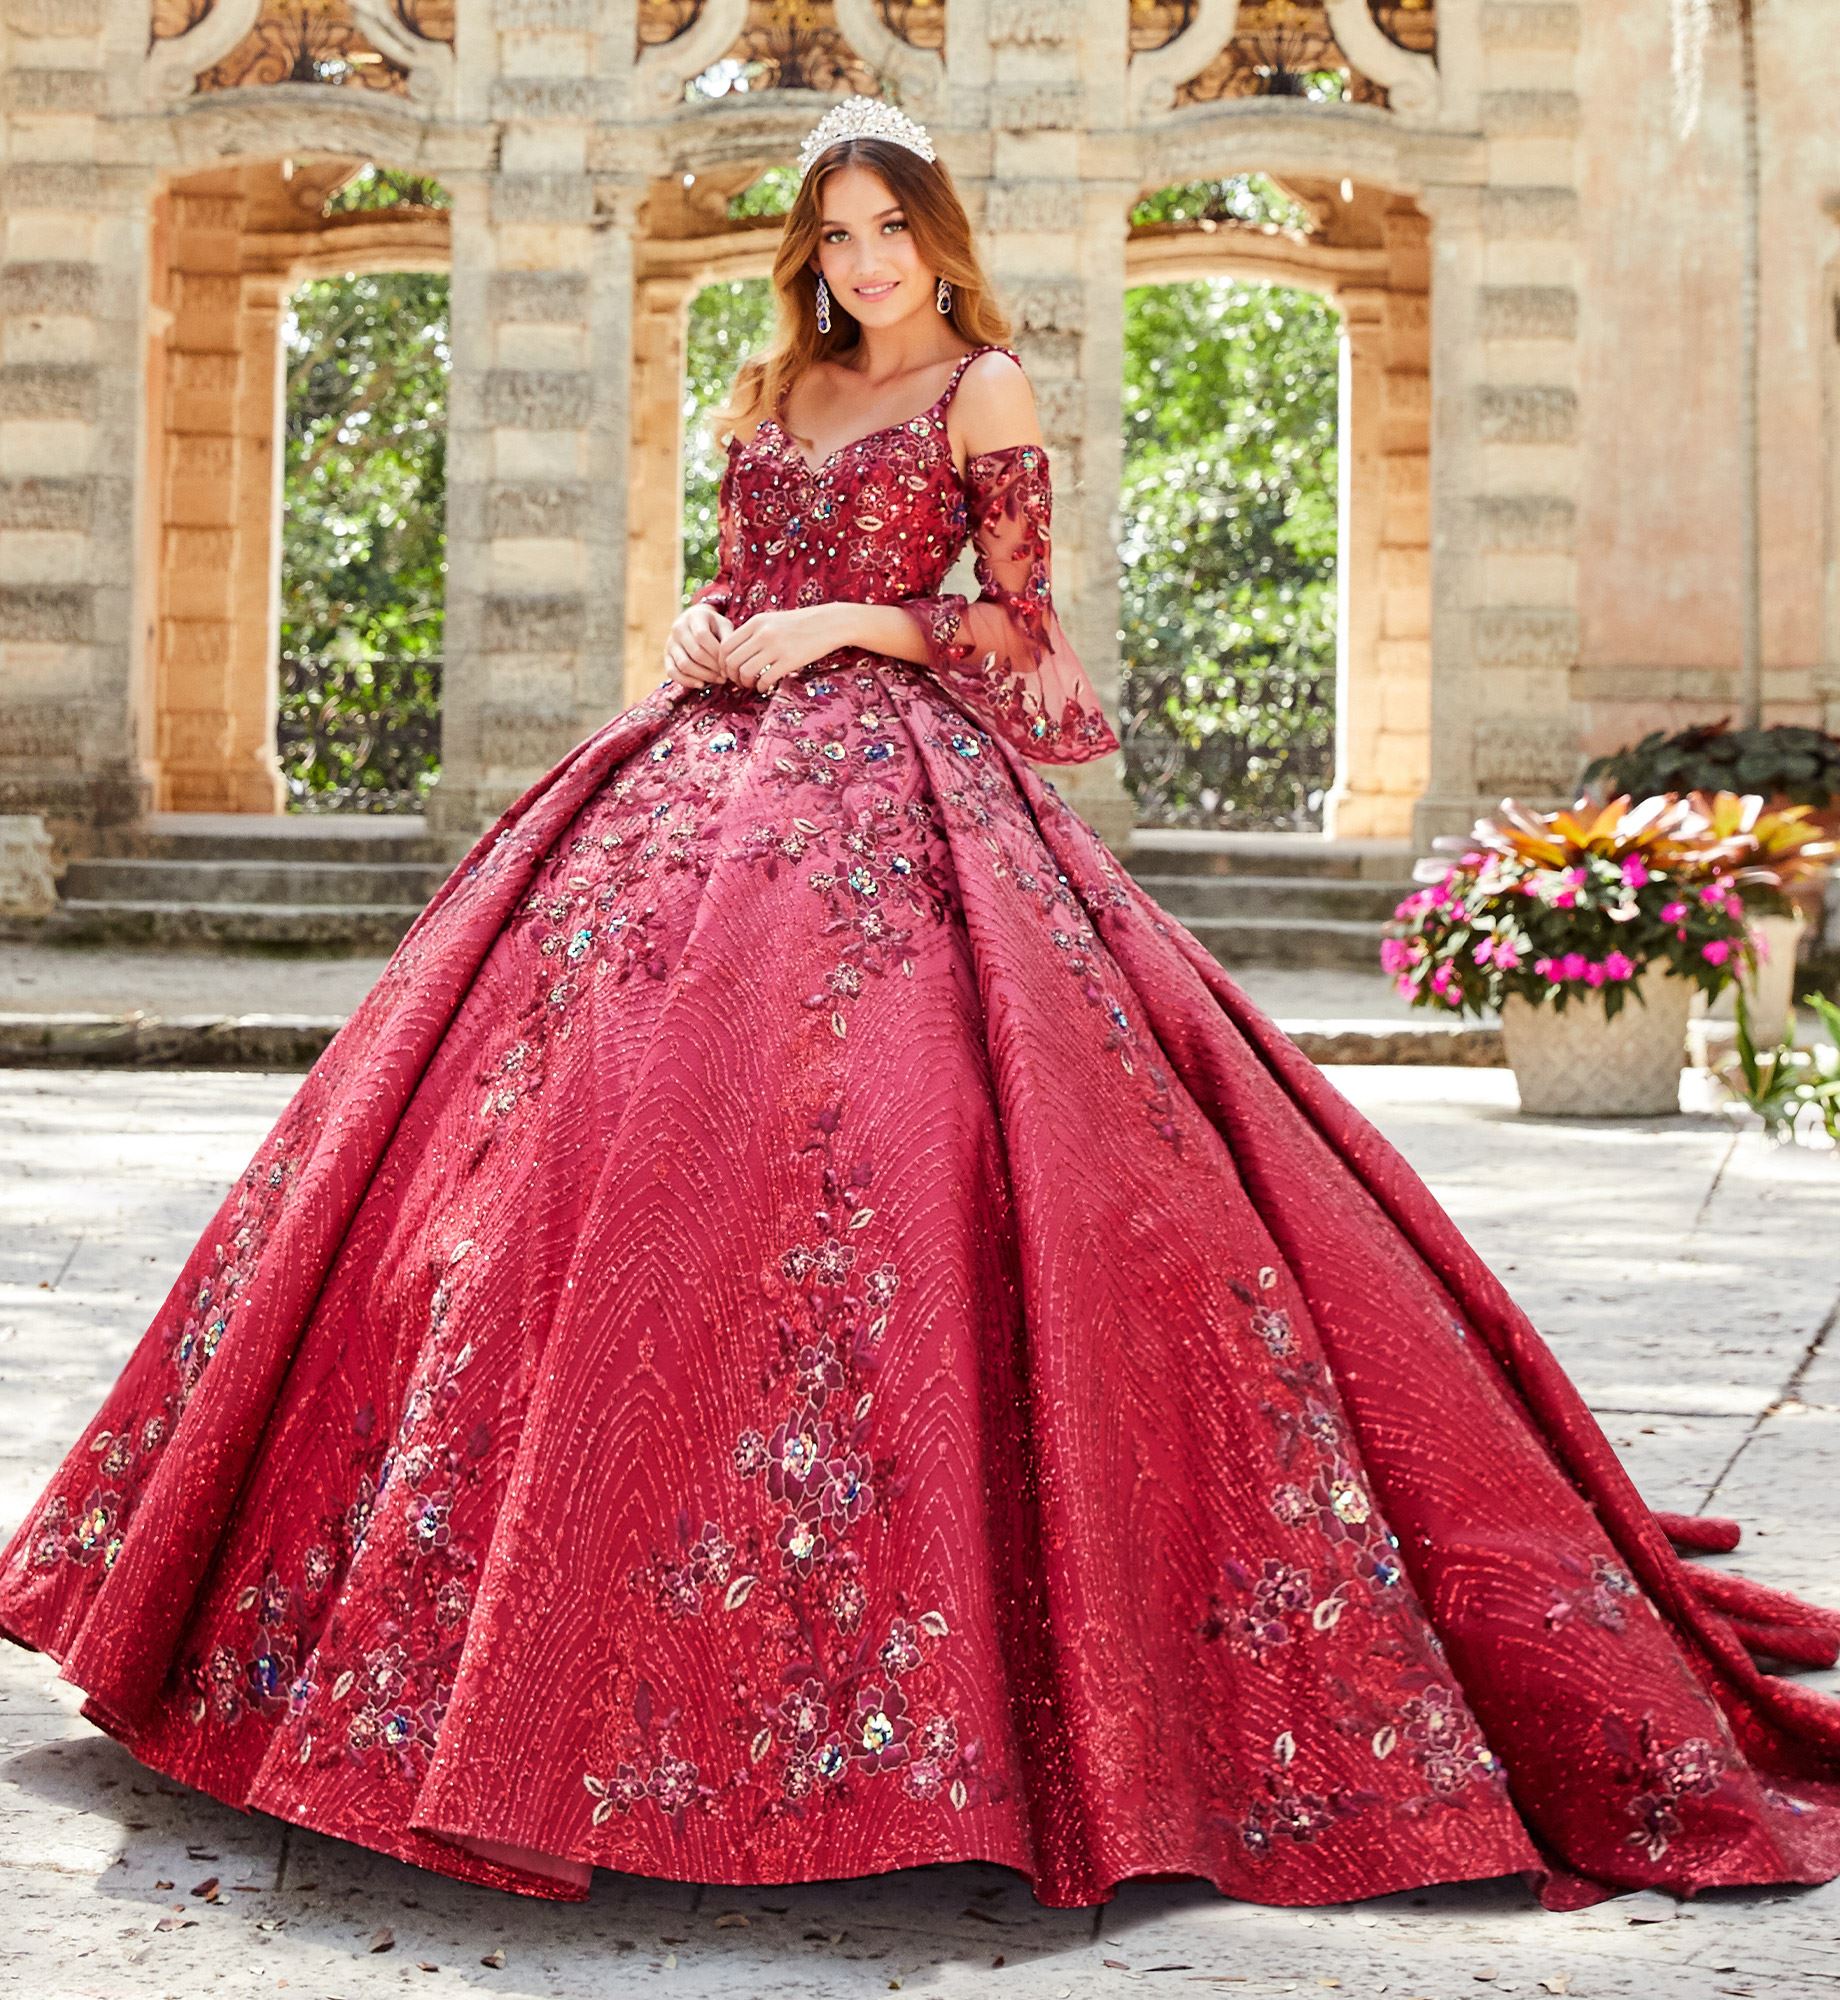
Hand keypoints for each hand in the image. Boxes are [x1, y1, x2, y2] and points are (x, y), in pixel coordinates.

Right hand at [664, 601, 734, 690]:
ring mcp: (670, 643)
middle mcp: (678, 628)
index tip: (729, 664)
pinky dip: (686, 681)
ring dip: (703, 676)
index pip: (703, 636)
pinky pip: (672, 672)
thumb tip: (730, 661)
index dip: (717, 653)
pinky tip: (702, 685)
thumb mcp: (724, 625)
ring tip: (718, 680)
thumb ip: (729, 639)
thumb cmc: (714, 626)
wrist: (694, 621)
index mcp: (694, 616)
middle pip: (695, 653)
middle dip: (713, 667)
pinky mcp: (666, 656)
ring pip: (684, 664)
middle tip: (725, 676)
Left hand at [719, 605, 851, 695]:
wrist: (830, 623)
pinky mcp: (789, 660)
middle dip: (731, 676)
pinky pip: (765, 679)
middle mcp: (762, 633)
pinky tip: (764, 687)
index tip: (729, 670)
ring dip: (744, 683)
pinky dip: (760, 687)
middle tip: (738, 681)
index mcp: (756, 622)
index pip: (725, 645)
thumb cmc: (800, 624)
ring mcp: (776, 647)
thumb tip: (736, 652)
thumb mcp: (773, 620)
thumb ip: (754, 632)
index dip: (722, 663)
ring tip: (751, 685)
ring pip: (745, 672)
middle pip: (731, 661)